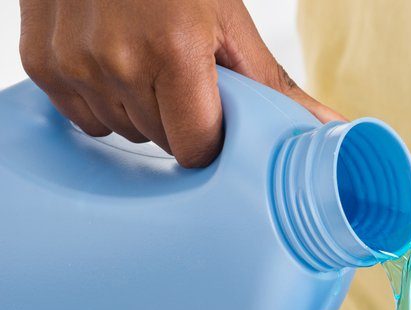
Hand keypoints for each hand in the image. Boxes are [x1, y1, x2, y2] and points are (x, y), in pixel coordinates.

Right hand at [19, 0, 342, 166]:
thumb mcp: (230, 22)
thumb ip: (275, 86)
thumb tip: (331, 130)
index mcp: (174, 52)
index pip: (197, 148)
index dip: (211, 136)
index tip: (215, 113)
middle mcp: (117, 62)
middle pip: (161, 141)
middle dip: (177, 118)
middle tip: (179, 73)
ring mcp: (73, 64)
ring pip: (122, 132)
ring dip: (139, 109)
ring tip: (143, 58)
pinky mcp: (41, 64)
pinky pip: (84, 118)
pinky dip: (101, 99)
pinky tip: (111, 60)